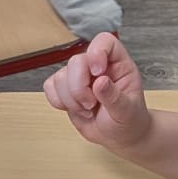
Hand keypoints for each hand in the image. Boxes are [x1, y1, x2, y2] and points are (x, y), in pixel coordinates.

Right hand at [43, 33, 151, 152]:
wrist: (118, 136)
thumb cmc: (128, 120)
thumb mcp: (127, 111)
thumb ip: (114, 96)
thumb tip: (100, 82)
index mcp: (118, 64)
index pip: (105, 42)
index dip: (97, 52)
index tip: (98, 73)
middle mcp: (97, 66)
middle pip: (76, 61)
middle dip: (79, 87)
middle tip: (91, 105)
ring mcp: (79, 77)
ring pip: (61, 76)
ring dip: (70, 99)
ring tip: (87, 110)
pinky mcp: (65, 89)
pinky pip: (50, 86)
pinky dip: (58, 101)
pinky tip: (74, 109)